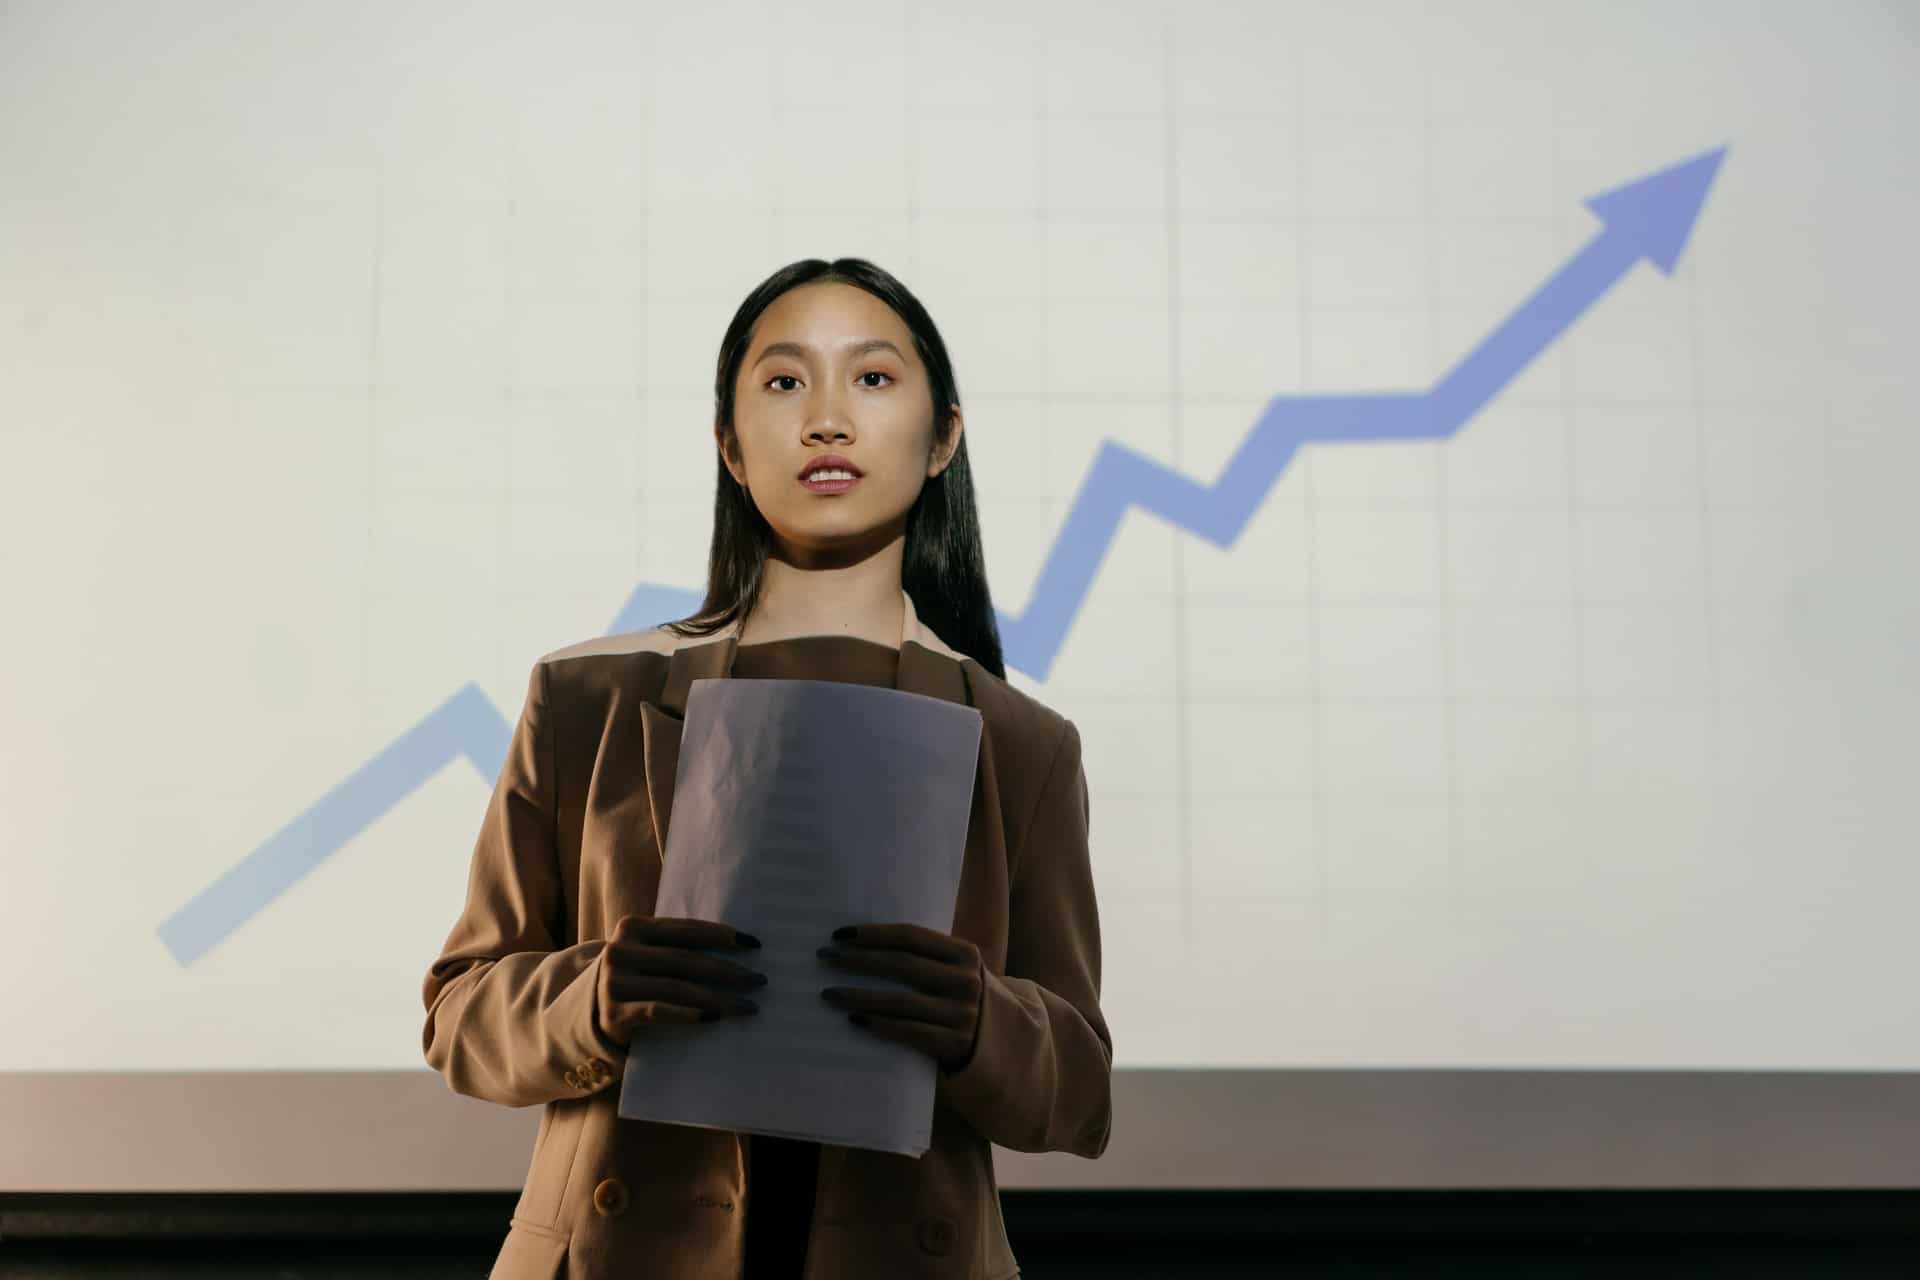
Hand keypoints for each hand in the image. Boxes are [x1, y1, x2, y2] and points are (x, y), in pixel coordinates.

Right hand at [594, 915, 764, 1047]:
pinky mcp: (615, 1013)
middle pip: (686, 959)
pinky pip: (660, 1011)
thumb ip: (677, 945)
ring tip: (748, 1004)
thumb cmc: (636, 978)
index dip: (722, 935)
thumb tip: (739, 945)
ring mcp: (615, 982)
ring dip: (719, 996)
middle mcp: (620, 950)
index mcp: (632, 927)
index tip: (755, 944)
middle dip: (728, 969)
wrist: (592, 1013)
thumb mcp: (649, 954)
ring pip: (677, 987)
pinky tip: (716, 1016)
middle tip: (758, 979)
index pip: (686, 930)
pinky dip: (691, 1013)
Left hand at [817, 923, 983, 1072]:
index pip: (910, 936)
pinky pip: (907, 1032)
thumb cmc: (964, 999)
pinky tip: (853, 1019)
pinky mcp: (953, 1044)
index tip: (839, 934)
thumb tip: (866, 940)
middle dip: (858, 959)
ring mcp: (961, 1014)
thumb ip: (929, 956)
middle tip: (825, 957)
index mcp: (964, 954)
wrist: (1002, 1044)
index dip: (873, 933)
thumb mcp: (958, 970)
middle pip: (901, 965)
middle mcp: (965, 981)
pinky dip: (878, 1024)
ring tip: (828, 992)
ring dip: (859, 995)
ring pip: (899, 1001)